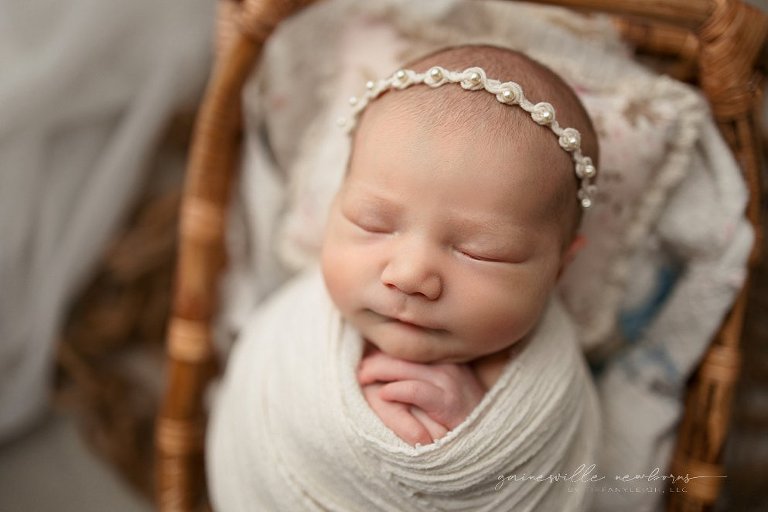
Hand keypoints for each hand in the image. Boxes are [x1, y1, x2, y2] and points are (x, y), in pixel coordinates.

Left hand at [358, 347, 485, 444]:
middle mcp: (446, 363)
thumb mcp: (440, 387)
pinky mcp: (448, 402)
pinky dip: (396, 391)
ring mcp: (449, 380)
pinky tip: (383, 394)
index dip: (384, 349)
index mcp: (443, 357)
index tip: (367, 357)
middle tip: (359, 369)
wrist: (487, 438)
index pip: (408, 344)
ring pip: (404, 366)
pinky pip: (416, 390)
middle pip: (402, 351)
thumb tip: (387, 365)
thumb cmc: (458, 415)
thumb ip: (419, 374)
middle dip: (376, 358)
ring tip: (363, 377)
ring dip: (379, 370)